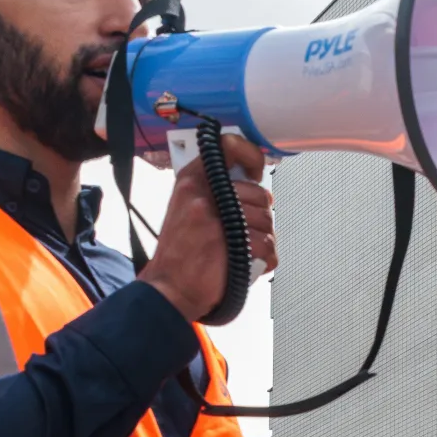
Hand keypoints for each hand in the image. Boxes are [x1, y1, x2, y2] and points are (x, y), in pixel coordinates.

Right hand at [140, 132, 273, 321]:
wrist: (169, 288)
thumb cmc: (181, 253)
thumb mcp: (187, 207)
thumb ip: (214, 190)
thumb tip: (249, 181)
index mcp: (191, 180)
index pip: (228, 147)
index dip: (252, 156)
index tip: (256, 172)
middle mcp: (201, 193)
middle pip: (259, 194)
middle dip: (260, 217)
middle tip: (246, 232)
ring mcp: (214, 217)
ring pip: (267, 220)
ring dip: (263, 240)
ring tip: (245, 250)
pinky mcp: (227, 242)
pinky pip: (267, 245)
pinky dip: (266, 259)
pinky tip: (252, 263)